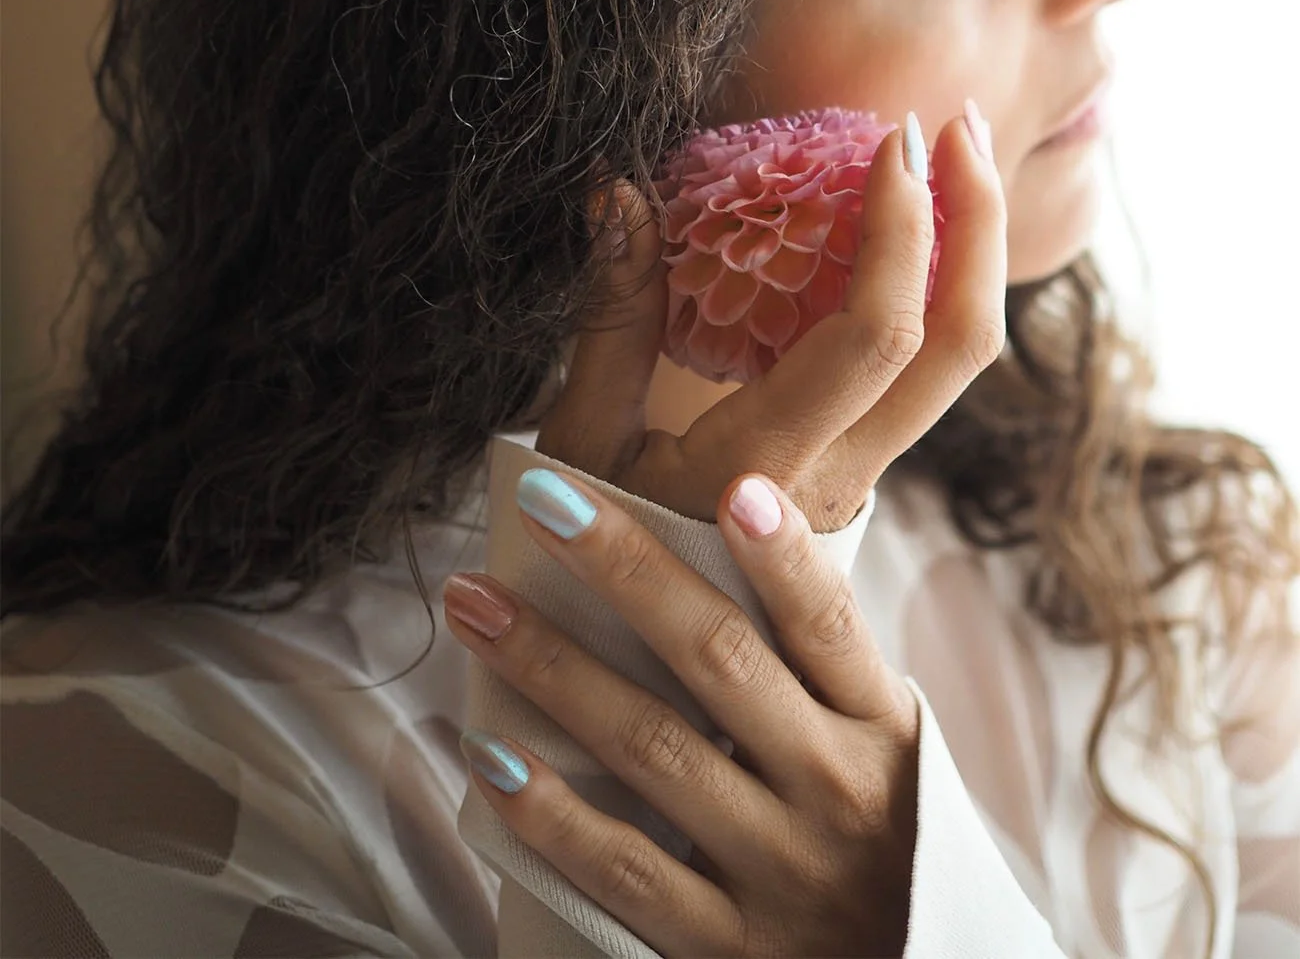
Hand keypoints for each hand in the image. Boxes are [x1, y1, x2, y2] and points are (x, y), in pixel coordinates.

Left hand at [444, 466, 921, 957]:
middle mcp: (834, 790)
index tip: (737, 485)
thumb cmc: (889, 839)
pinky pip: (625, 871)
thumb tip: (735, 530)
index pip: (828, 623)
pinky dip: (551, 814)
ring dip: (553, 667)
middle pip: (720, 660)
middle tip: (546, 497)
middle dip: (625, 570)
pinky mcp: (728, 951)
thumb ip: (824, 663)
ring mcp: (778, 871)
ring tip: (477, 603)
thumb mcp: (891, 746)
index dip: (784, 556)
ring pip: (653, 749)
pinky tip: (489, 754)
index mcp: (879, 727)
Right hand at [537, 107, 1005, 529]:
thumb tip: (616, 192)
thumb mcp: (580, 443)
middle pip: (961, 351)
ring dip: (973, 254)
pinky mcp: (860, 469)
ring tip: (956, 160)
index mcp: (768, 464)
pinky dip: (936, 289)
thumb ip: (609, 318)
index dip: (901, 232)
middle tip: (958, 125)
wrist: (637, 672)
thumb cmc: (590, 554)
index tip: (892, 141)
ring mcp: (863, 478)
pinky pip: (924, 374)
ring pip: (960, 366)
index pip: (874, 339)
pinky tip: (907, 231)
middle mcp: (842, 475)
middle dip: (978, 226)